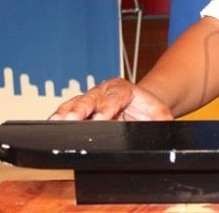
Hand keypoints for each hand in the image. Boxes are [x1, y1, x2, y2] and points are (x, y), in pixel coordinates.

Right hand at [48, 78, 173, 120]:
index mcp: (124, 89)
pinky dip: (60, 115)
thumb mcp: (160, 113)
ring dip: (66, 112)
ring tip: (56, 121)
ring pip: (77, 102)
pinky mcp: (82, 107)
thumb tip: (167, 128)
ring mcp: (92, 97)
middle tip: (72, 119)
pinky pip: (69, 110)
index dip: (107, 108)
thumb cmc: (148, 110)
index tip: (100, 119)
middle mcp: (105, 91)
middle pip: (92, 98)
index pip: (115, 98)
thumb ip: (163, 120)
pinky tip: (51, 122)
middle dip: (81, 108)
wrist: (140, 105)